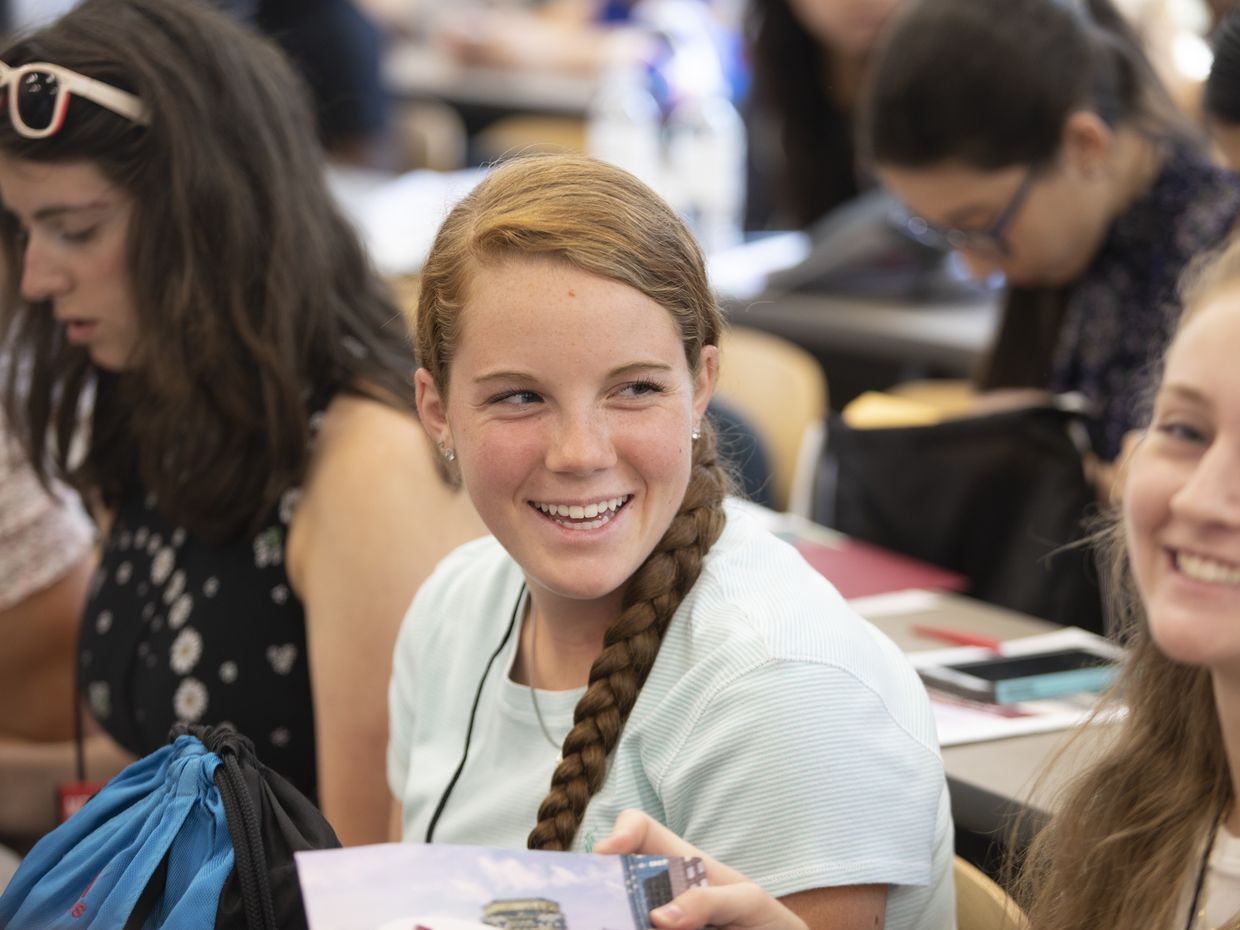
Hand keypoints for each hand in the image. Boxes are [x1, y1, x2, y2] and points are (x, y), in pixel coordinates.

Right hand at [593, 810, 808, 929]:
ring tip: (609, 925)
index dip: (621, 831)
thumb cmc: (765, 919)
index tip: (607, 853)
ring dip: (612, 919)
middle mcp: (660, 892)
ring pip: (620, 915)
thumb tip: (659, 917)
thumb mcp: (748, 902)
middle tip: (597, 911)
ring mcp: (657, 920)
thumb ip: (709, 901)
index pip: (640, 829)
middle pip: (614, 877)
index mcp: (681, 864)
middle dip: (599, 888)